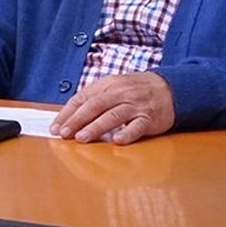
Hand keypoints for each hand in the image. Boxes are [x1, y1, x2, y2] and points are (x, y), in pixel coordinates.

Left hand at [50, 72, 174, 144]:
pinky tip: (117, 141)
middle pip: (94, 106)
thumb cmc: (135, 90)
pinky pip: (138, 126)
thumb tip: (68, 117)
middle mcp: (119, 94)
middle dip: (77, 120)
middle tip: (64, 133)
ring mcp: (135, 105)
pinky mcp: (150, 118)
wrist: (170, 88)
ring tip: (82, 138)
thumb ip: (93, 99)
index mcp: (107, 85)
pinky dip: (127, 133)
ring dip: (96, 127)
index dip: (67, 113)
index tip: (55, 127)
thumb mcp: (113, 87)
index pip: (82, 98)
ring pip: (113, 116)